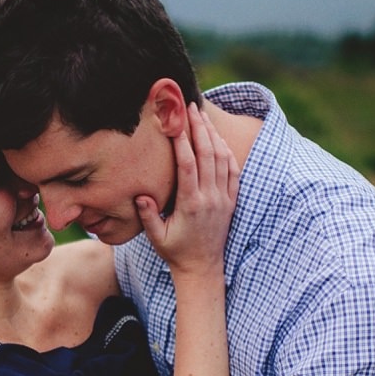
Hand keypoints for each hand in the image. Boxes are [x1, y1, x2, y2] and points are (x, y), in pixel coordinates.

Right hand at [137, 103, 238, 276]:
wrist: (202, 268)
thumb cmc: (174, 251)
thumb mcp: (156, 237)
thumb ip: (149, 215)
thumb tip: (141, 194)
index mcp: (191, 204)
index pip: (188, 165)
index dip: (182, 141)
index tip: (176, 122)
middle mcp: (211, 198)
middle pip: (208, 154)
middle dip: (200, 128)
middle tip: (191, 108)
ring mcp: (224, 198)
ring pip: (223, 159)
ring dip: (213, 135)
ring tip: (202, 117)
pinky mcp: (231, 201)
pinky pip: (233, 170)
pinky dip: (226, 151)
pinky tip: (217, 139)